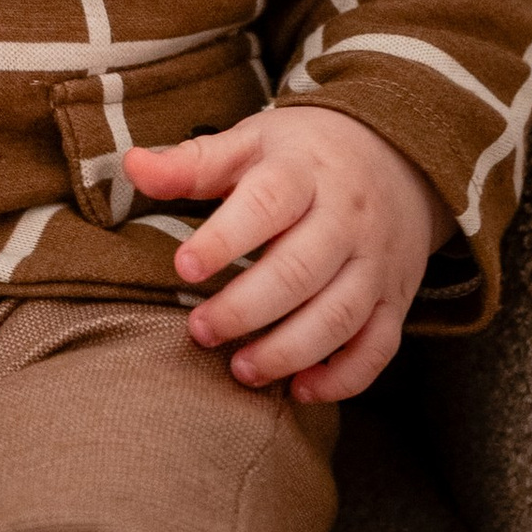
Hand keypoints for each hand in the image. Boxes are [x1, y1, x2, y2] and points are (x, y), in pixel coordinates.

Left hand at [122, 105, 442, 405]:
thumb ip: (193, 162)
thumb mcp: (252, 142)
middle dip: (246, 309)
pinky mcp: (395, 299)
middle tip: (200, 330)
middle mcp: (346, 218)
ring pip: (339, 316)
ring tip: (240, 370)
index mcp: (304, 172)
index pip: (268, 202)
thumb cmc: (305, 156)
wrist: (398, 155)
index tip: (184, 267)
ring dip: (287, 351)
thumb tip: (133, 166)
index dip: (225, 238)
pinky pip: (378, 347)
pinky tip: (300, 390)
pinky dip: (343, 378)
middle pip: (300, 271)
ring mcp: (376, 262)